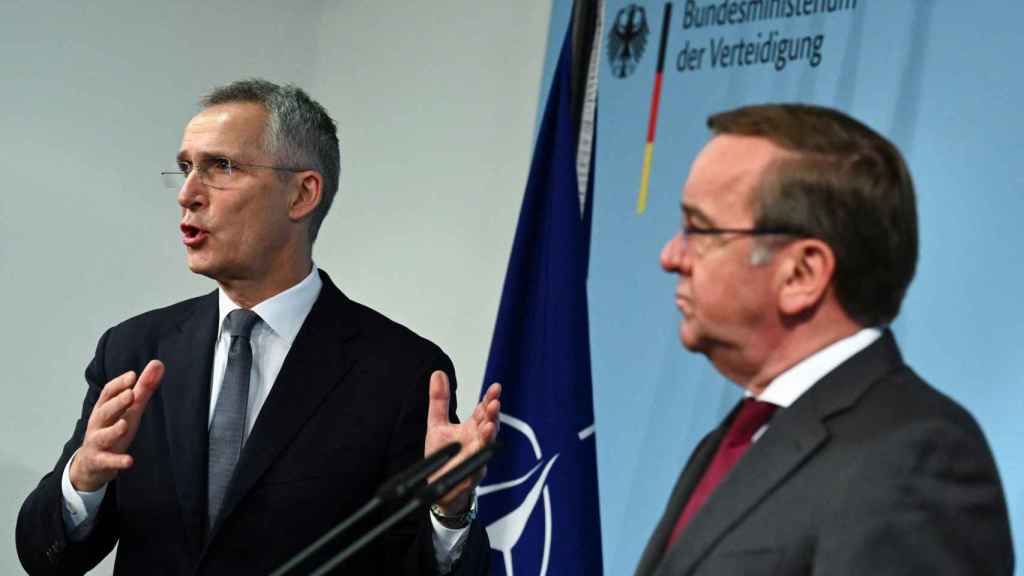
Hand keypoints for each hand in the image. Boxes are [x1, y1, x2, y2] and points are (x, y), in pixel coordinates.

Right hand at [69, 360, 163, 491]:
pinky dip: (117, 461)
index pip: (108, 393)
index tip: (133, 375)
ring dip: (113, 430)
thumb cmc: (113, 429)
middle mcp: (98, 423)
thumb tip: (158, 363)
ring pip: (102, 436)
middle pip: (104, 411)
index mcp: (104, 408)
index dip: (119, 384)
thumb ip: (143, 389)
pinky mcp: (99, 461)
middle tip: (131, 394)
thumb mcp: (129, 409)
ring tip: (125, 425)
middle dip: (117, 403)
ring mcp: (97, 442)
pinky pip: (107, 461)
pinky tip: (129, 461)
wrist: (91, 464)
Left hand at [424, 371, 500, 515]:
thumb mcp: (437, 424)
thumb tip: (438, 373)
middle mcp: (478, 441)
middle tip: (494, 404)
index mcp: (472, 428)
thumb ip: (440, 400)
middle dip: (493, 415)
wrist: (438, 487)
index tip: (496, 387)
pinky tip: (478, 449)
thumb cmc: (444, 456)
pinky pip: (476, 468)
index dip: (490, 399)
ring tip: (490, 425)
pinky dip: (478, 460)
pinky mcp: (471, 476)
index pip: (484, 410)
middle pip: (490, 425)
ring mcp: (477, 458)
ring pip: (487, 446)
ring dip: (489, 435)